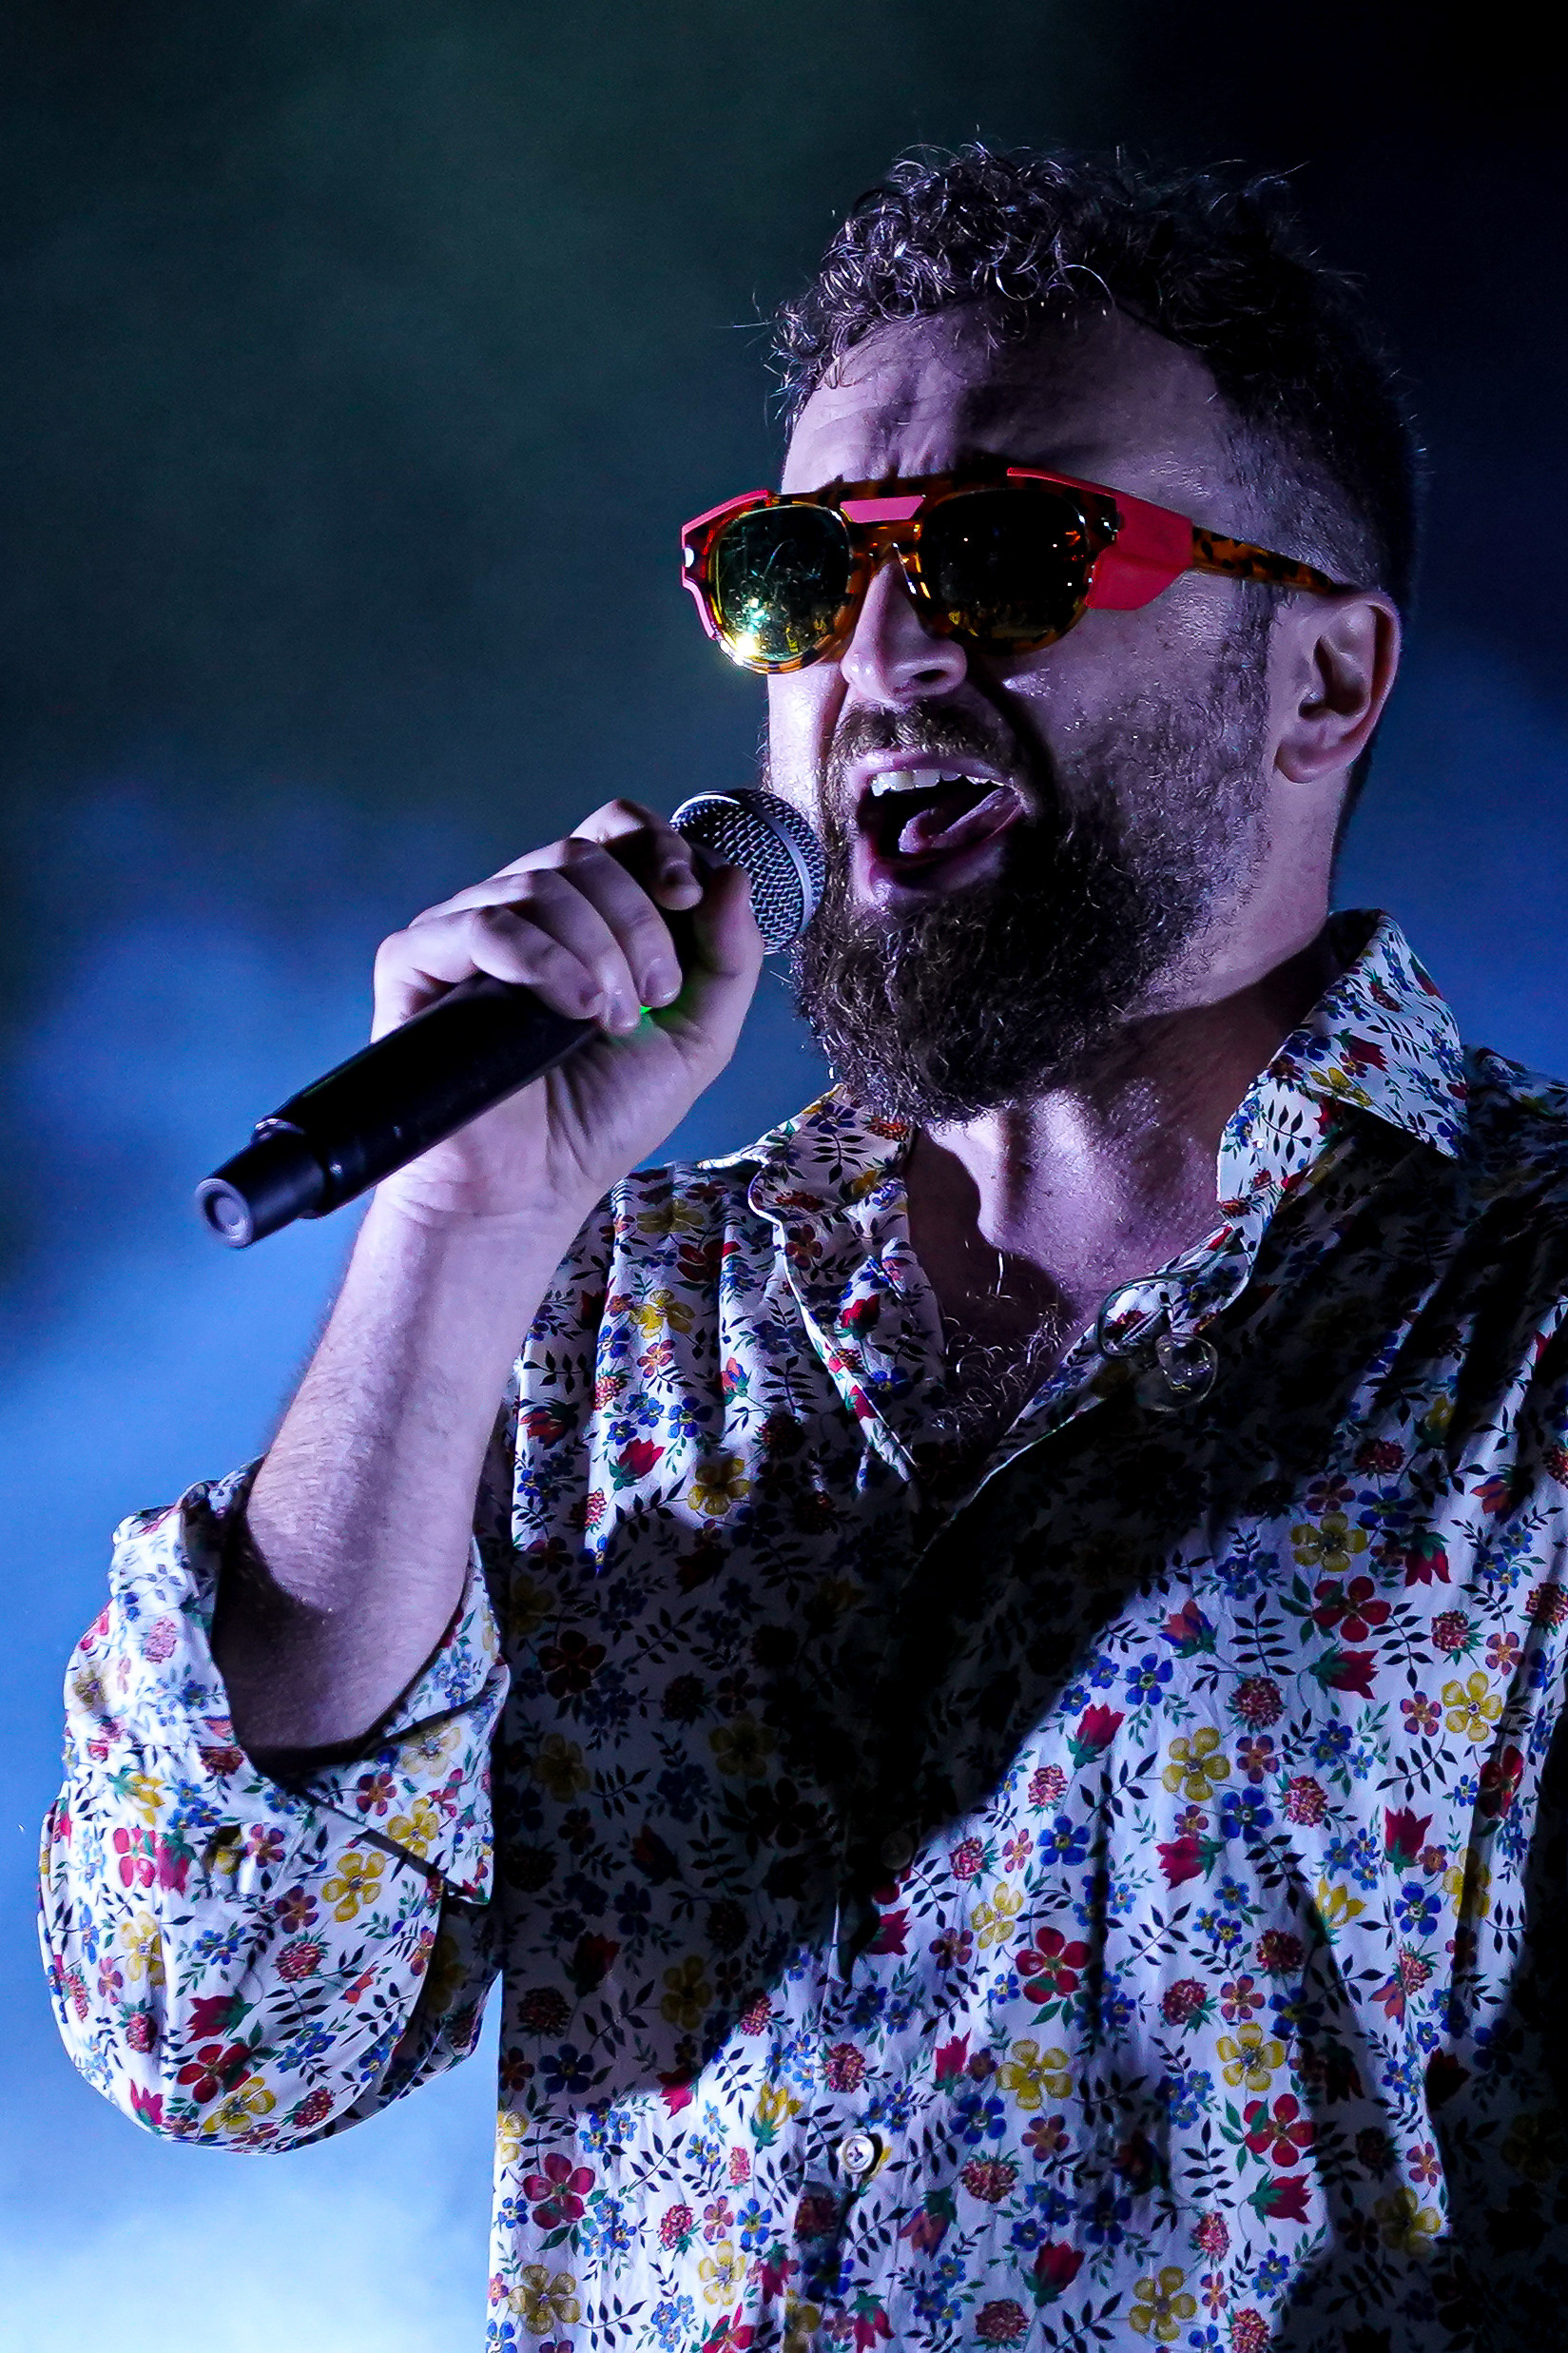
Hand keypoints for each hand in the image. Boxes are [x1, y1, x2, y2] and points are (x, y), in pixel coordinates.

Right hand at [368, 799, 762, 1227]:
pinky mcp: (417, 962)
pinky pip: (482, 923)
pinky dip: (540, 959)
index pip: (615, 832)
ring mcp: (466, 932)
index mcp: (586, 917)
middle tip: (654, 996)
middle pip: (584, 854)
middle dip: (638, 921)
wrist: (529, 1192)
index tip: (688, 896)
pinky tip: (571, 1009)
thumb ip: (729, 960)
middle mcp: (524, 913)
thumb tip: (733, 874)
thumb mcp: (697, 1039)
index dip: (657, 846)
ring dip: (598, 950)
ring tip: (611, 1022)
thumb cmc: (600, 1119)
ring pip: (539, 884)